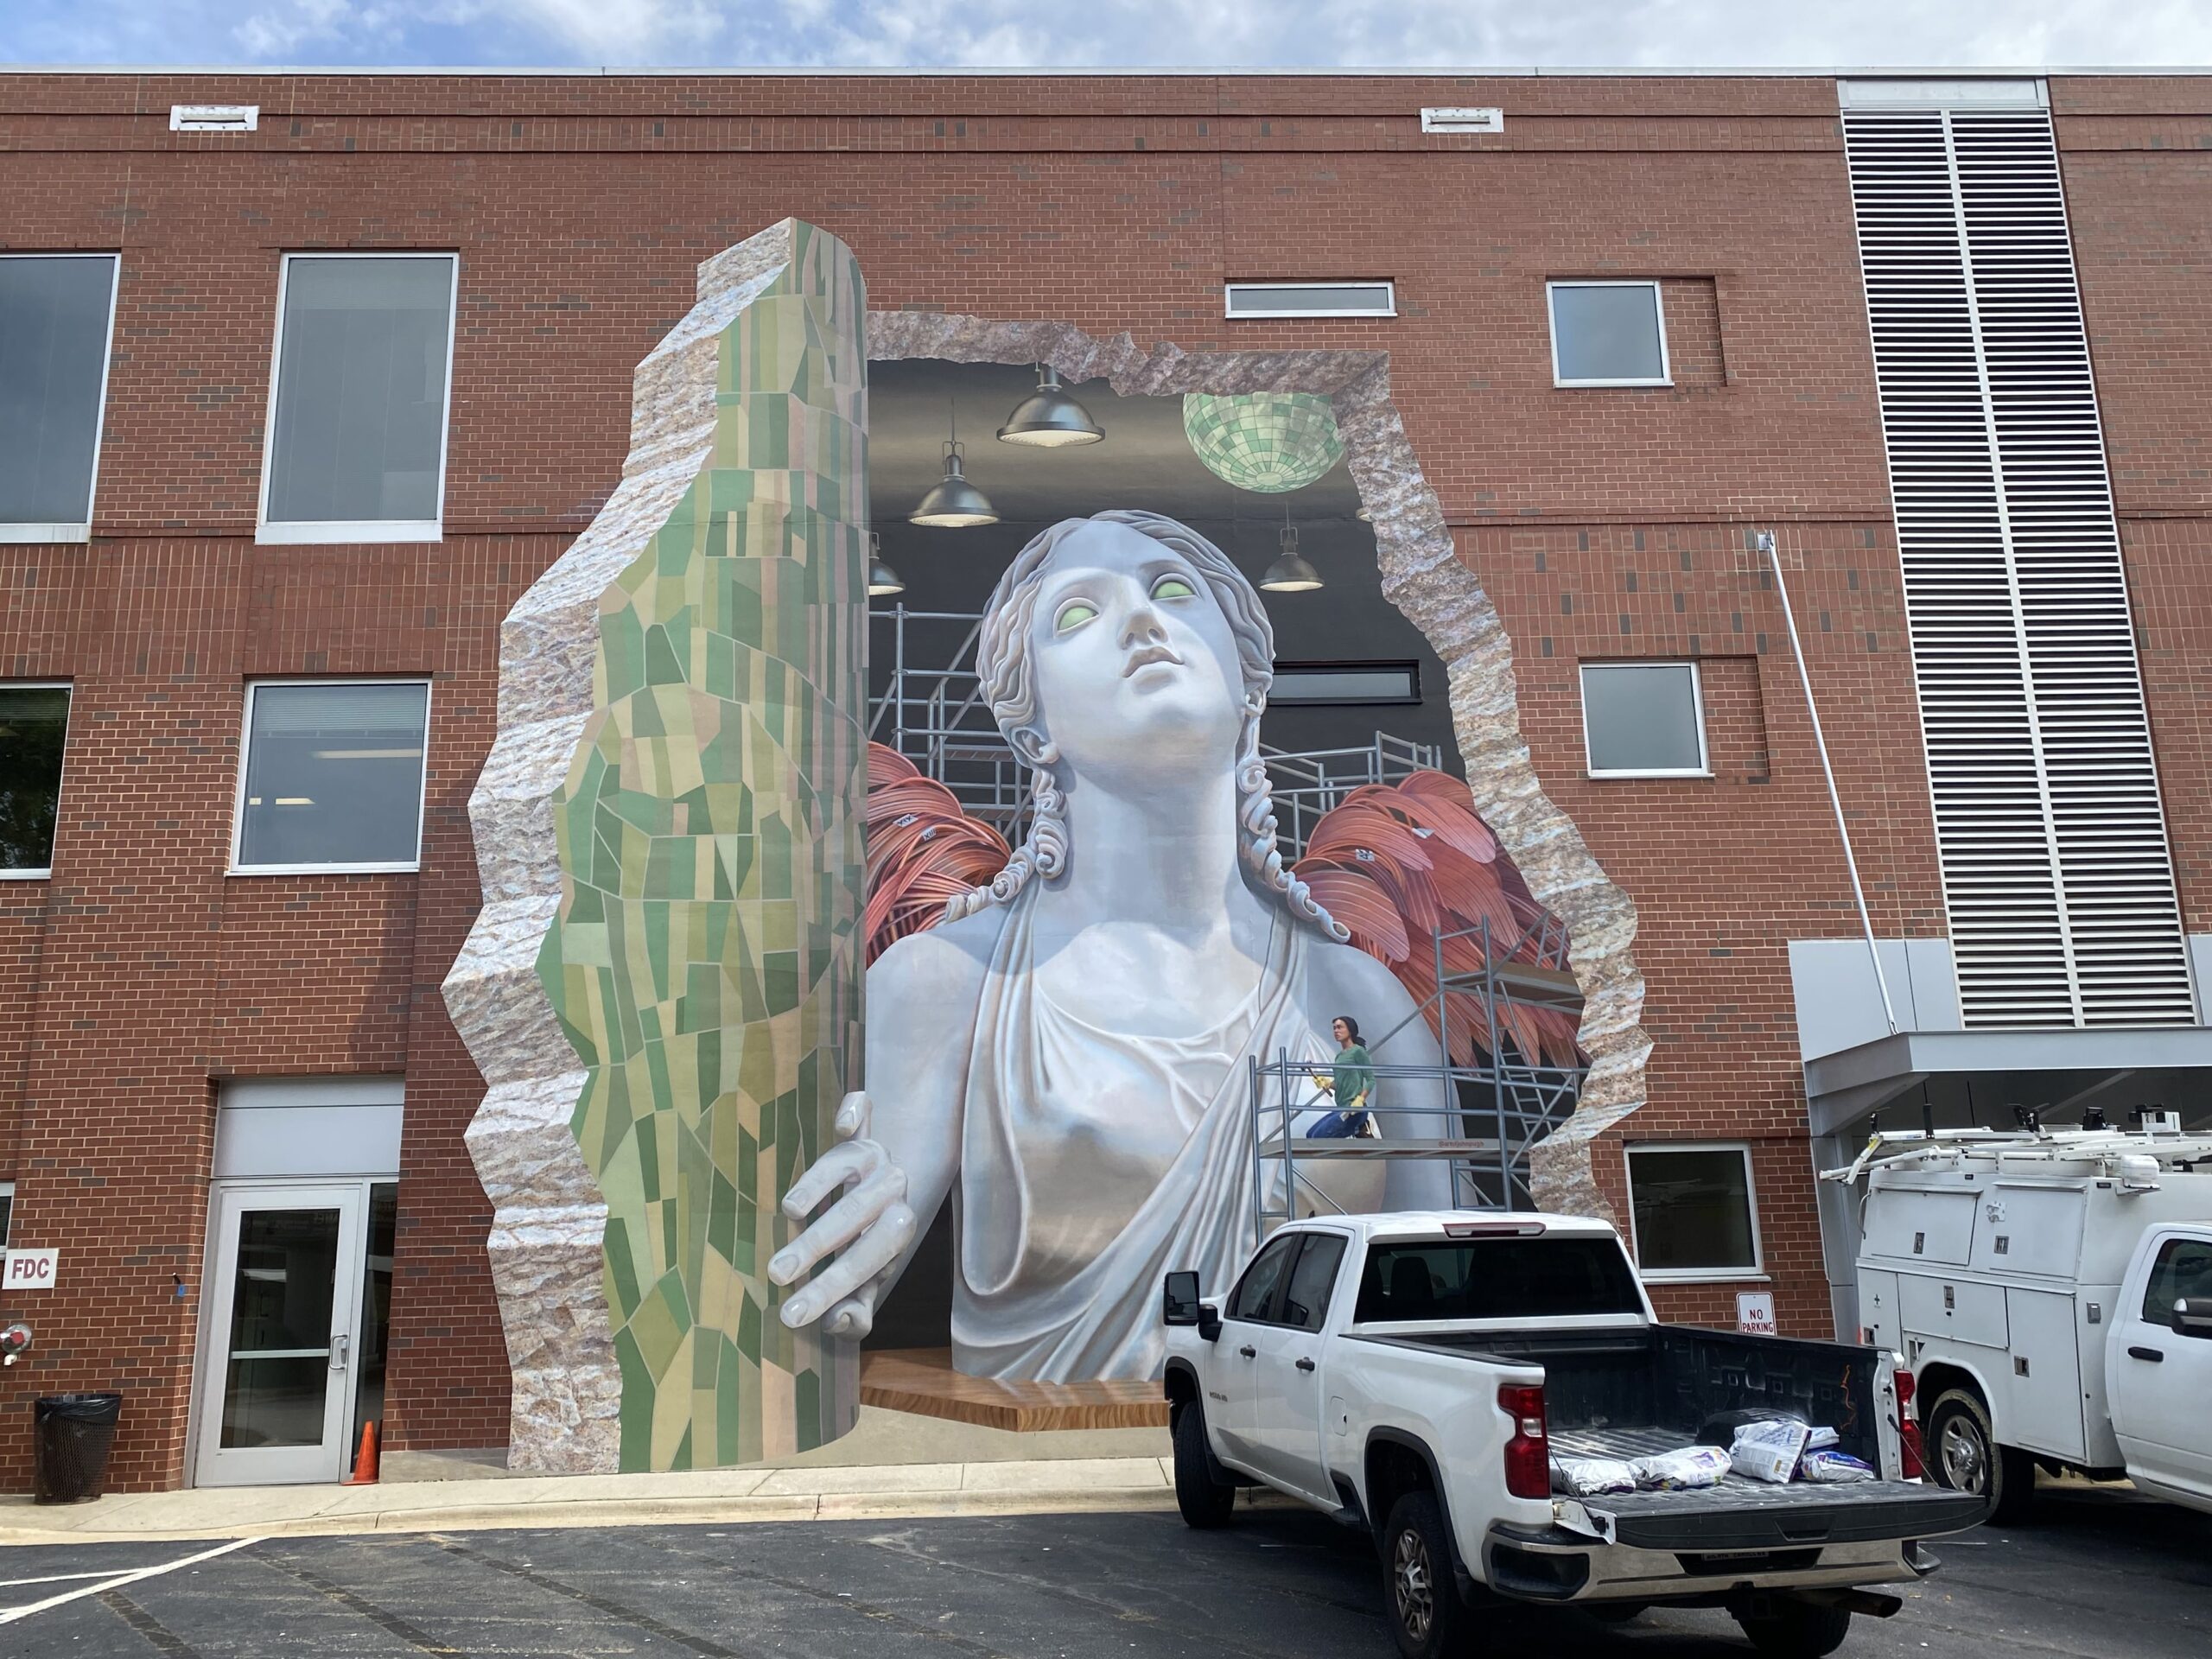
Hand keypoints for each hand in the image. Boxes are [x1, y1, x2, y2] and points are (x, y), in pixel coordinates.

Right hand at [767, 1091, 915, 1338]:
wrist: (881, 1199)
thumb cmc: (864, 1248)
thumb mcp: (863, 1284)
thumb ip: (855, 1310)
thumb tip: (839, 1322)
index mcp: (896, 1232)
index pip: (865, 1262)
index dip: (829, 1289)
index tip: (792, 1313)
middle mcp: (892, 1190)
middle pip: (857, 1214)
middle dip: (817, 1246)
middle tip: (776, 1272)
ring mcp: (877, 1156)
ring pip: (852, 1163)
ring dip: (821, 1185)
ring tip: (789, 1210)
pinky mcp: (860, 1129)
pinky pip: (863, 1113)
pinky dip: (856, 1112)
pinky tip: (844, 1122)